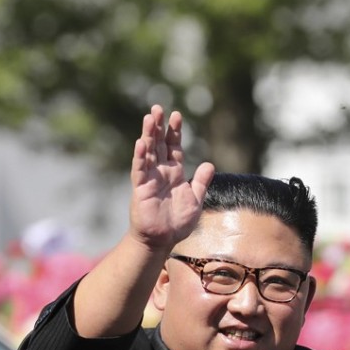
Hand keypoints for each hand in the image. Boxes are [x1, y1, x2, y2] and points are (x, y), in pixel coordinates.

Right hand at [128, 104, 214, 251]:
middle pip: (159, 144)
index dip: (174, 132)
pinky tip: (141, 143)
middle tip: (158, 108)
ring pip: (148, 152)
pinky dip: (140, 157)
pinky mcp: (140, 189)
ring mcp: (149, 179)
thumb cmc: (177, 223)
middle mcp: (161, 173)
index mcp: (174, 173)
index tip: (176, 115)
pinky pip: (140, 170)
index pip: (174, 147)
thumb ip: (201, 182)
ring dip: (148, 135)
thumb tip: (209, 164)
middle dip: (158, 126)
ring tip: (149, 117)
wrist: (162, 240)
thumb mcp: (195, 200)